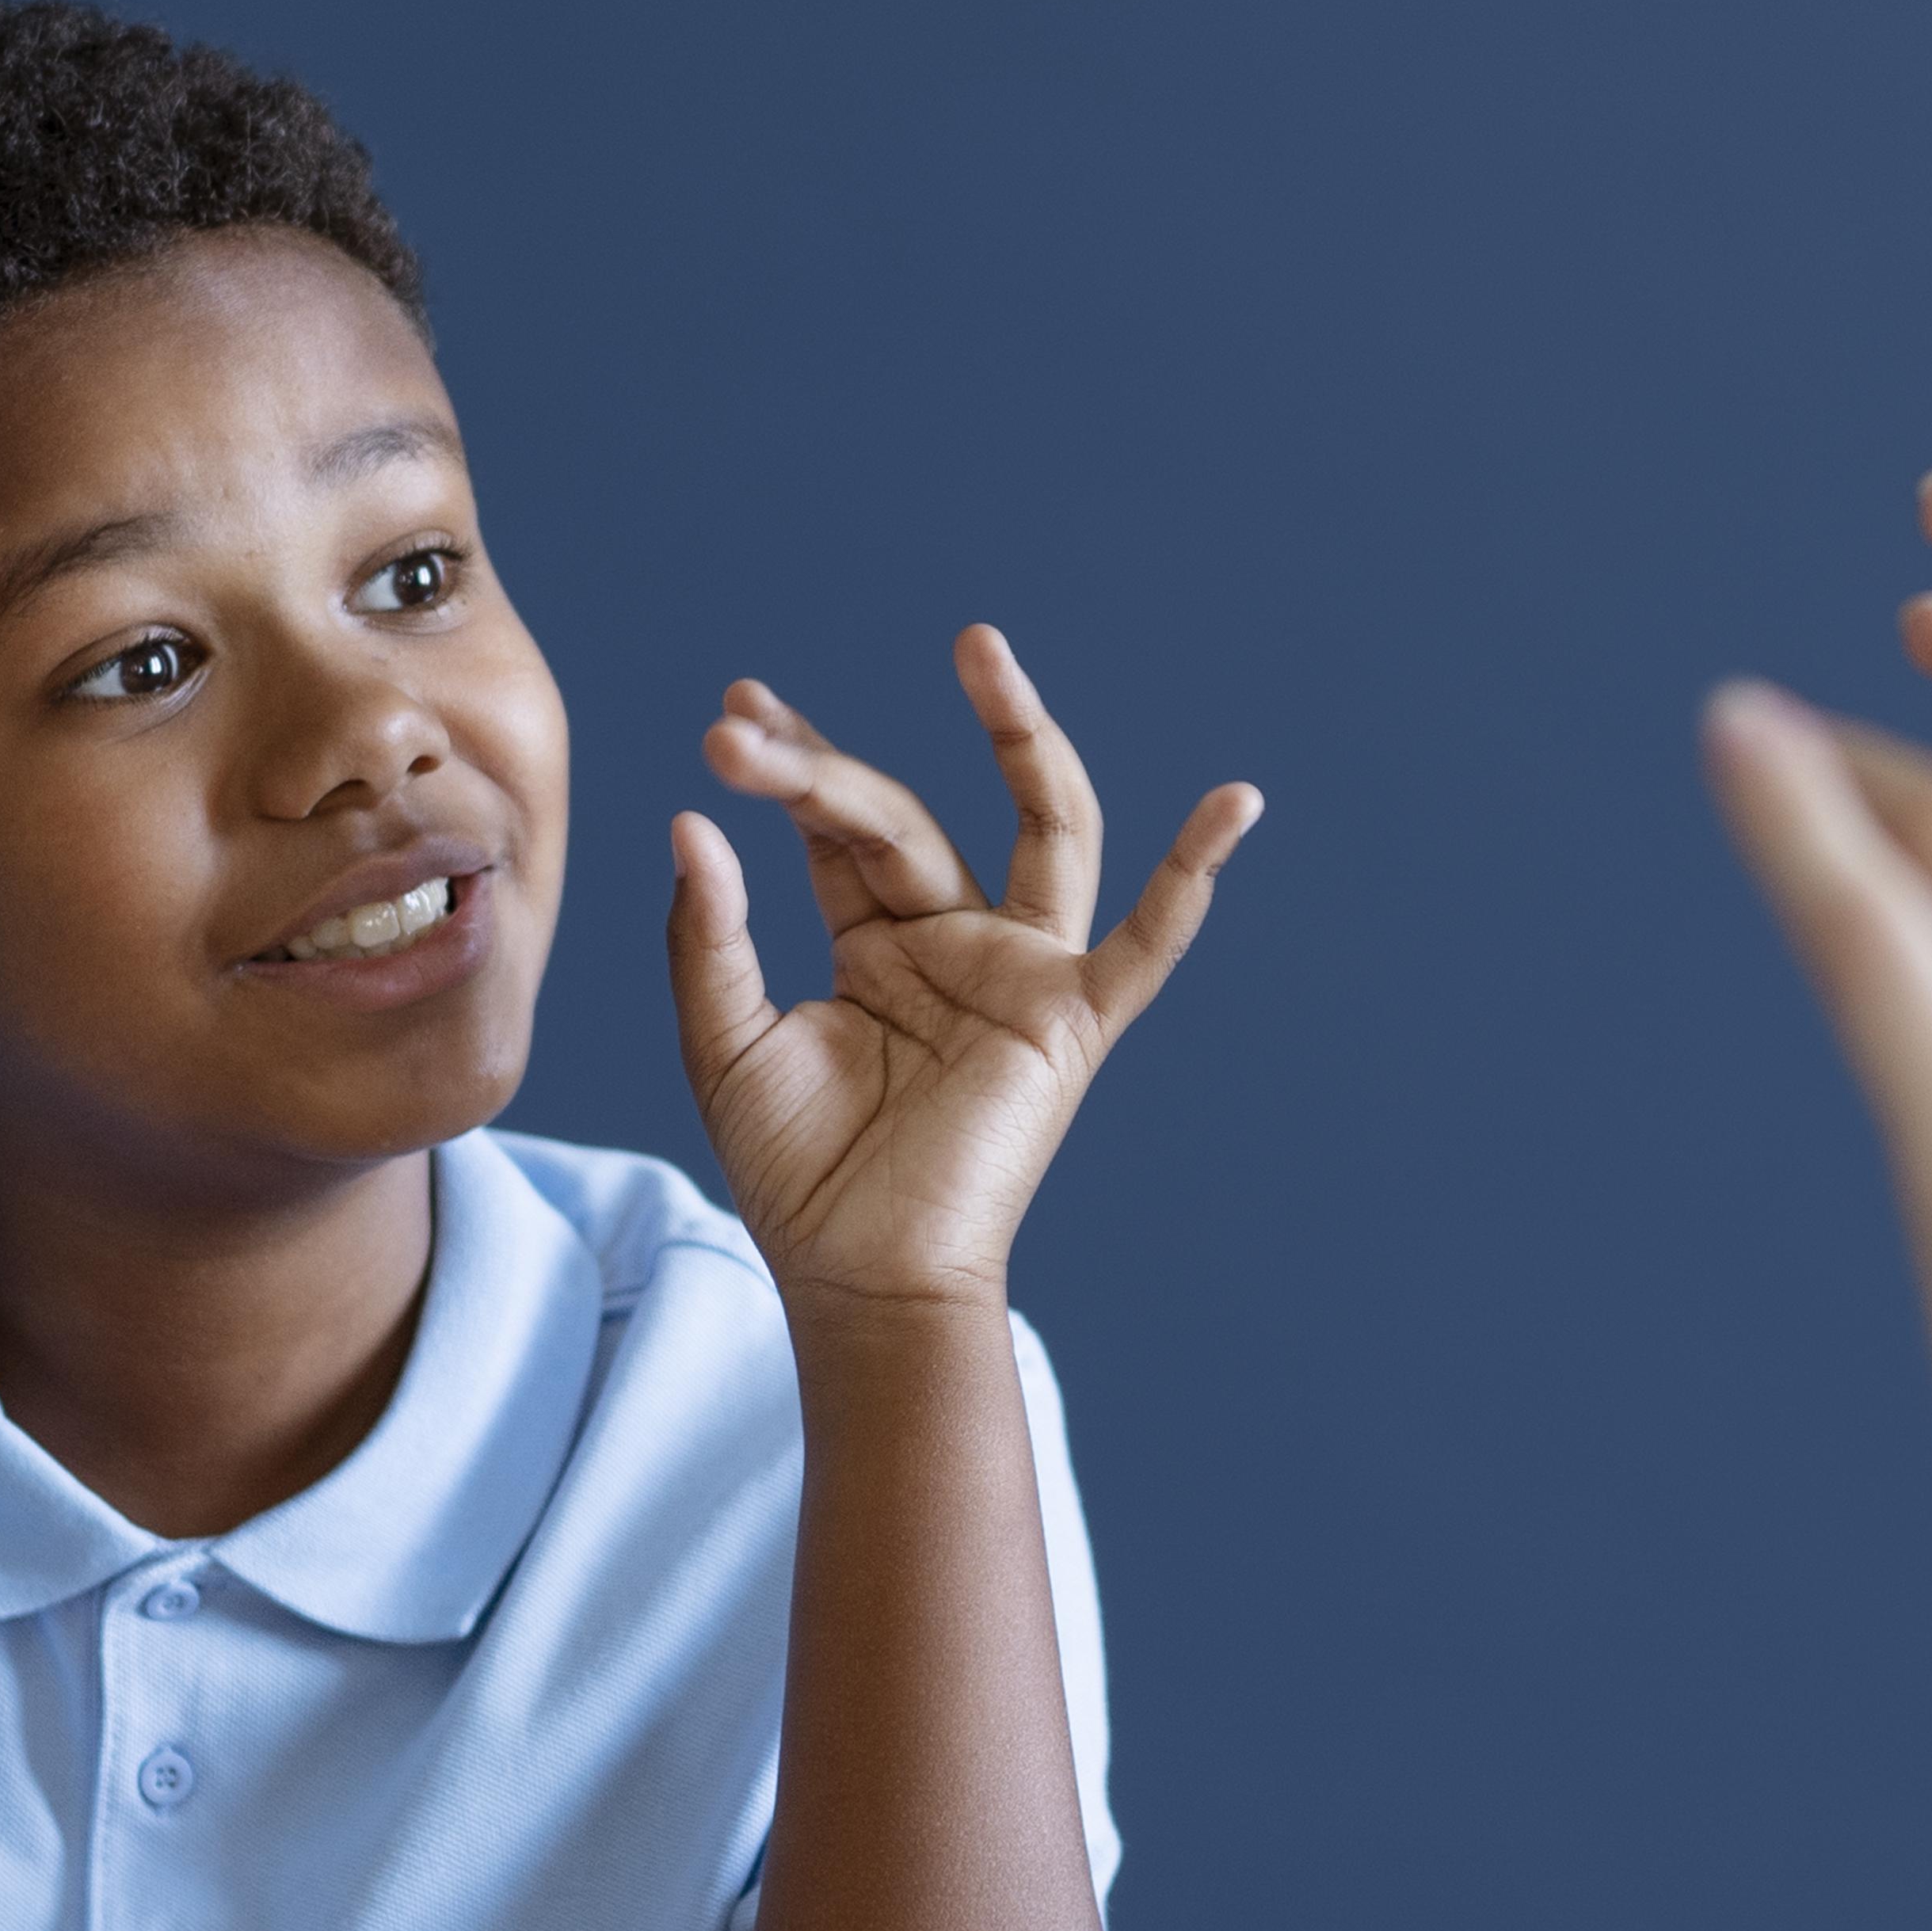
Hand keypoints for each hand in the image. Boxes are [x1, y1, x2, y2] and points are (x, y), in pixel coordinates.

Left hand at [665, 630, 1256, 1314]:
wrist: (861, 1280)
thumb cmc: (796, 1175)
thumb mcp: (728, 1042)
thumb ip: (712, 935)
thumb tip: (693, 820)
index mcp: (874, 941)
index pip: (835, 829)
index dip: (786, 769)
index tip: (731, 718)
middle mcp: (953, 939)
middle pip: (903, 817)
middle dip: (824, 769)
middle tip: (741, 723)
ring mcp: (1019, 972)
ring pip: (1038, 828)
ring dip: (1020, 737)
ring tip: (980, 650)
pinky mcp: (1072, 1021)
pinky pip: (1149, 942)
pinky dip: (1194, 875)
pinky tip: (1237, 803)